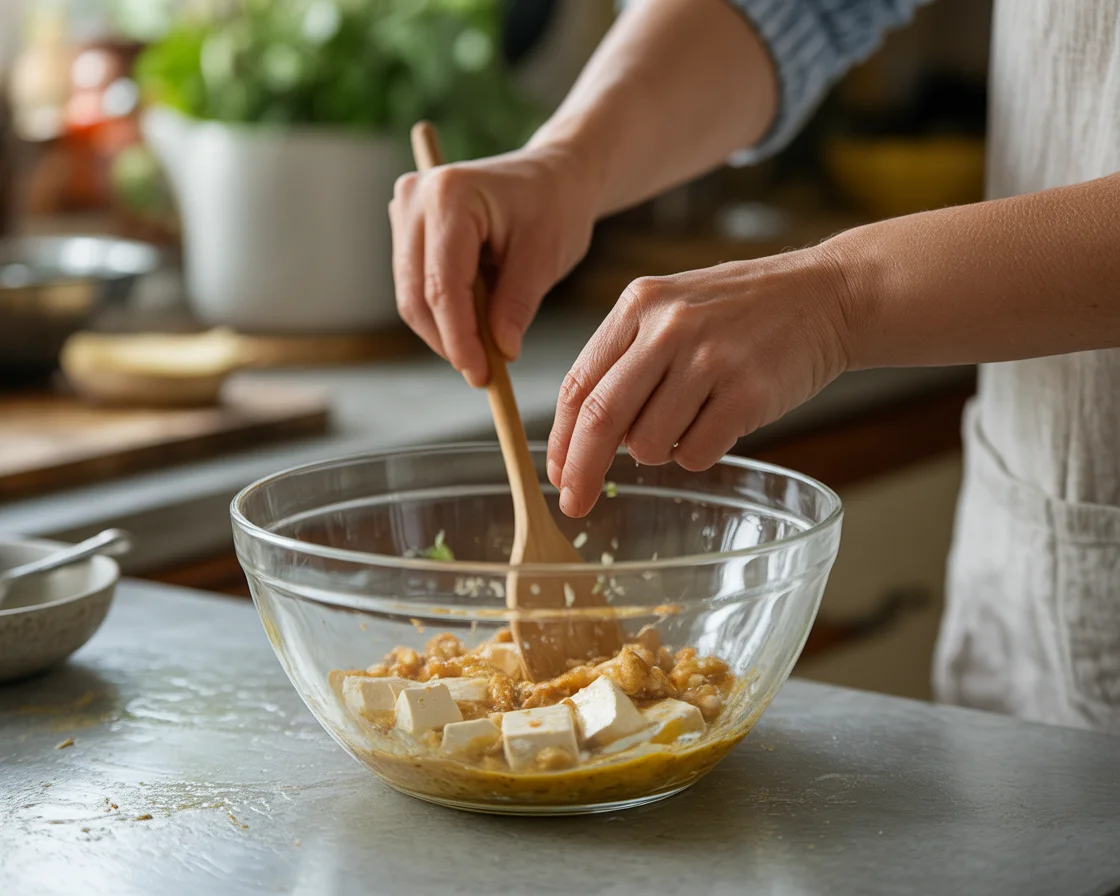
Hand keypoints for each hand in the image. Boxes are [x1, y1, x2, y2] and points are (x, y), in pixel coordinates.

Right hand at [389, 144, 597, 386]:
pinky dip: (443, 313)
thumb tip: (499, 354)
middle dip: (449, 341)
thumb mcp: (544, 258)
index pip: (443, 286)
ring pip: (412, 296)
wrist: (553, 177)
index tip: (482, 376)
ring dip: (445, 330)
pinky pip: (416, 286)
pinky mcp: (407, 228)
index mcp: (450, 195)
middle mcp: (415, 198)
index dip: (459, 339)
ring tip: (487, 346)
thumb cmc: (555, 207)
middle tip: (485, 374)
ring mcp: (405, 211)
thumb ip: (517, 307)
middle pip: (417, 295)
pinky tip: (475, 321)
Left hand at [546, 246, 852, 516]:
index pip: (579, 384)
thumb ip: (626, 359)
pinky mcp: (749, 393)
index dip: (560, 438)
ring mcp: (711, 360)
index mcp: (638, 305)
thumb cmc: (742, 309)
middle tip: (575, 503)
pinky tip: (718, 422)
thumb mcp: (672, 308)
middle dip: (582, 471)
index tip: (557, 474)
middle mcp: (670, 328)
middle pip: (602, 419)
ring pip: (649, 444)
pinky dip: (697, 454)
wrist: (827, 295)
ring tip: (689, 420)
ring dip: (658, 452)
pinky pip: (696, 454)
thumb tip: (587, 436)